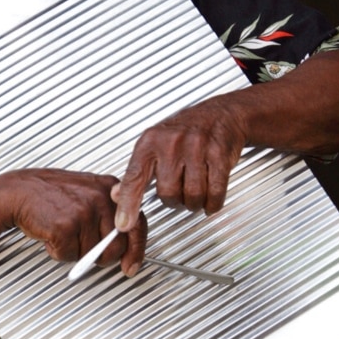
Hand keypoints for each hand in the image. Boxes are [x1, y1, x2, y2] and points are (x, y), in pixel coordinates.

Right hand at [5, 168, 146, 275]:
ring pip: (91, 254)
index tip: (132, 264)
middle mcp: (101, 198)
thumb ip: (108, 214)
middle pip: (116, 247)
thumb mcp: (86, 193)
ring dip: (74, 251)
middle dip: (101, 257)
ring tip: (63, 230)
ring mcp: (84, 211)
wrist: (18, 192)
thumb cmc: (50, 195)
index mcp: (109, 188)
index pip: (137, 223)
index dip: (136, 249)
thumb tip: (125, 244)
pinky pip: (69, 255)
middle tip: (85, 249)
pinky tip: (51, 233)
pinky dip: (57, 251)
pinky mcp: (66, 226)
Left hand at [113, 96, 247, 232]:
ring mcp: (196, 147)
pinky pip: (214, 192)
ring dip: (194, 202)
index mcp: (150, 141)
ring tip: (194, 192)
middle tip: (179, 192)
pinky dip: (212, 203)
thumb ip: (137, 172)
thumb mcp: (154, 145)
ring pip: (192, 195)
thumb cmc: (186, 131)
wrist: (221, 114)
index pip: (134, 178)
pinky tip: (210, 198)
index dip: (128, 204)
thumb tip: (116, 195)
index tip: (123, 223)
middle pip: (167, 193)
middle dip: (174, 200)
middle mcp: (171, 143)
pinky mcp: (218, 154)